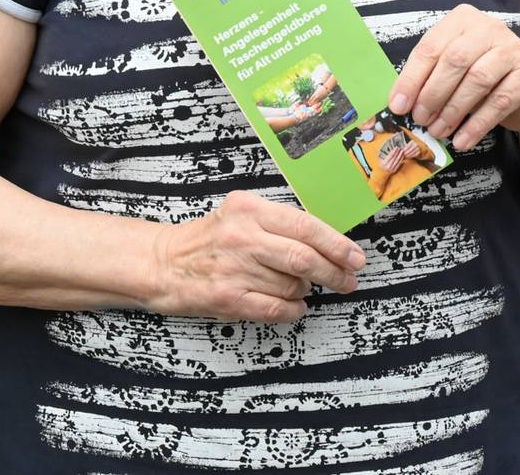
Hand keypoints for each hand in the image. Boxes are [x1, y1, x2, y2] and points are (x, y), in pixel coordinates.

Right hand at [146, 191, 365, 321]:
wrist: (162, 263)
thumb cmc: (210, 239)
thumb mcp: (242, 214)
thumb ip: (280, 223)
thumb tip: (330, 242)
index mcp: (250, 209)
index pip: (306, 226)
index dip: (337, 244)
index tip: (356, 257)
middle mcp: (243, 237)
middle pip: (304, 258)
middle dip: (334, 272)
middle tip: (349, 281)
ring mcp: (234, 269)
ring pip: (292, 285)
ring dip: (306, 290)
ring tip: (302, 288)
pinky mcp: (227, 298)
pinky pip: (275, 308)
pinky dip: (293, 310)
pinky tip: (295, 306)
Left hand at [390, 5, 519, 150]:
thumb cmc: (482, 78)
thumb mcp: (453, 70)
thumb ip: (430, 78)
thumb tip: (400, 103)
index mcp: (462, 19)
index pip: (431, 47)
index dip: (411, 79)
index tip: (398, 106)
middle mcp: (489, 27)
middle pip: (454, 60)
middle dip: (432, 94)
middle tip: (421, 120)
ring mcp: (512, 47)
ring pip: (477, 80)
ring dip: (453, 111)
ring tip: (439, 131)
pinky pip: (499, 101)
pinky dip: (477, 124)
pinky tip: (463, 140)